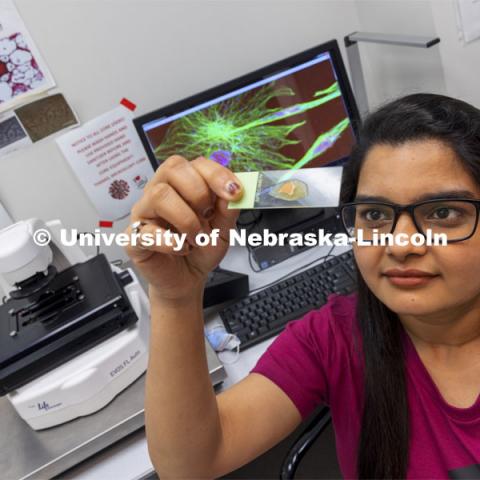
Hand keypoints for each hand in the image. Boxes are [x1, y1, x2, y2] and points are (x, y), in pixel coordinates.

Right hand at [124, 155, 242, 303]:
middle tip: (208, 216)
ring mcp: (144, 213)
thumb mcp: (224, 228)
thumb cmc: (201, 249)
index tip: (234, 192)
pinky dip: (170, 242)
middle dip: (198, 192)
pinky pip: (145, 231)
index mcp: (183, 185)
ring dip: (186, 219)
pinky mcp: (133, 237)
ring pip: (158, 195)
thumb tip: (233, 191)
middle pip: (172, 168)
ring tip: (196, 238)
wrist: (188, 279)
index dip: (217, 175)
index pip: (196, 164)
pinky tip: (182, 249)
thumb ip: (228, 209)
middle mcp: (161, 192)